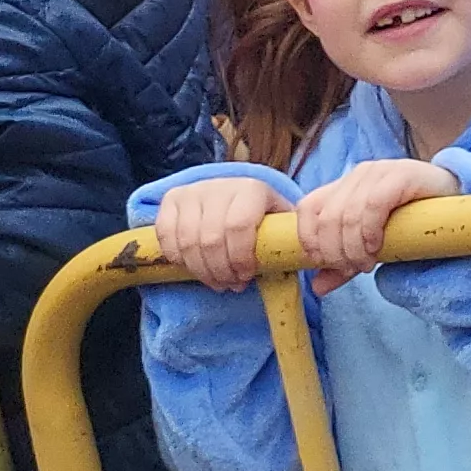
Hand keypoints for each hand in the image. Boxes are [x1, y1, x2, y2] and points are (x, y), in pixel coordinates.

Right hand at [152, 175, 291, 292]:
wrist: (233, 191)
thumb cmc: (260, 215)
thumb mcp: (279, 221)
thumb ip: (288, 238)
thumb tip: (305, 260)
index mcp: (252, 189)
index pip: (239, 226)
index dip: (240, 258)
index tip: (246, 277)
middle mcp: (220, 185)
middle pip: (211, 239)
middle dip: (220, 271)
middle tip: (230, 284)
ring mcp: (193, 191)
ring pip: (187, 241)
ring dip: (200, 270)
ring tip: (215, 280)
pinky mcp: (172, 198)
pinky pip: (166, 235)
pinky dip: (177, 257)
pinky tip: (192, 266)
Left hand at [294, 158, 457, 293]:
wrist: (457, 204)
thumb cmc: (412, 224)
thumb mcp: (371, 247)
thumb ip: (343, 264)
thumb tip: (317, 287)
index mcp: (345, 186)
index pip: (308, 208)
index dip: (309, 239)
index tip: (325, 263)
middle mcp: (359, 174)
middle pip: (326, 217)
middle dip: (335, 252)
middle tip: (353, 269)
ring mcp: (380, 172)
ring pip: (347, 215)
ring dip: (353, 248)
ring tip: (367, 264)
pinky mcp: (402, 174)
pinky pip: (374, 205)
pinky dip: (370, 232)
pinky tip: (378, 246)